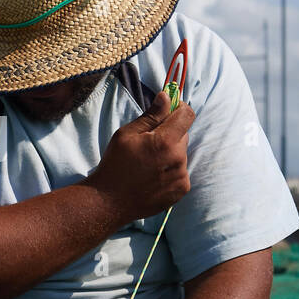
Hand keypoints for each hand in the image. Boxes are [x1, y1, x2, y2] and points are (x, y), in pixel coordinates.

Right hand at [87, 89, 193, 227]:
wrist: (110, 201)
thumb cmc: (115, 164)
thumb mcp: (127, 134)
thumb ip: (151, 115)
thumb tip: (166, 96)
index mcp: (165, 142)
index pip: (187, 115)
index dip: (179, 108)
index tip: (169, 110)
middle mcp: (178, 159)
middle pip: (183, 135)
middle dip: (170, 133)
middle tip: (148, 142)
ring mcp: (181, 176)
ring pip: (181, 154)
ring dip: (170, 153)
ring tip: (148, 163)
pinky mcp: (181, 190)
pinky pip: (181, 171)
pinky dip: (171, 169)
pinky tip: (153, 175)